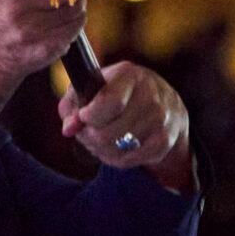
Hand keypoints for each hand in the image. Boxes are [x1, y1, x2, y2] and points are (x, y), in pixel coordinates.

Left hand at [58, 62, 191, 187]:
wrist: (165, 102)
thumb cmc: (118, 92)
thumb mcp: (91, 88)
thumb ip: (72, 105)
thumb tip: (69, 129)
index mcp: (130, 75)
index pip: (110, 103)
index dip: (89, 116)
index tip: (83, 116)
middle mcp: (150, 95)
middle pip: (108, 133)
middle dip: (89, 137)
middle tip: (86, 132)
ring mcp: (160, 120)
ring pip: (116, 149)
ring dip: (100, 149)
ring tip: (98, 140)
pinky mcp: (164, 141)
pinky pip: (129, 160)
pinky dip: (115, 158)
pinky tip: (114, 148)